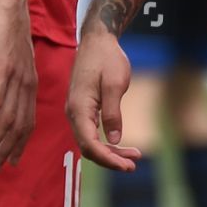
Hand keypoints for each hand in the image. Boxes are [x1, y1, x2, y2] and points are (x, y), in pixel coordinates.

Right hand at [0, 0, 37, 173]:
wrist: (9, 3)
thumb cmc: (6, 26)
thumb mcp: (11, 56)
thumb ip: (9, 74)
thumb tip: (1, 87)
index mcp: (30, 85)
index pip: (28, 123)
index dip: (19, 145)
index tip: (8, 162)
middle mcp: (27, 86)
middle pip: (18, 128)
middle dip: (4, 152)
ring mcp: (16, 79)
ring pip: (7, 120)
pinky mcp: (3, 70)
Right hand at [66, 25, 143, 171]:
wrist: (97, 40)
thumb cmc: (106, 59)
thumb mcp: (114, 84)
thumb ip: (112, 113)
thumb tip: (113, 138)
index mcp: (79, 106)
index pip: (89, 143)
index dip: (108, 159)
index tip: (128, 166)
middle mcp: (73, 111)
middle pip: (87, 146)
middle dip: (109, 159)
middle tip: (133, 164)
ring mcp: (76, 109)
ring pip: (88, 140)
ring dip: (109, 152)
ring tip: (133, 156)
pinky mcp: (82, 107)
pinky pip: (90, 131)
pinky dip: (105, 142)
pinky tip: (119, 143)